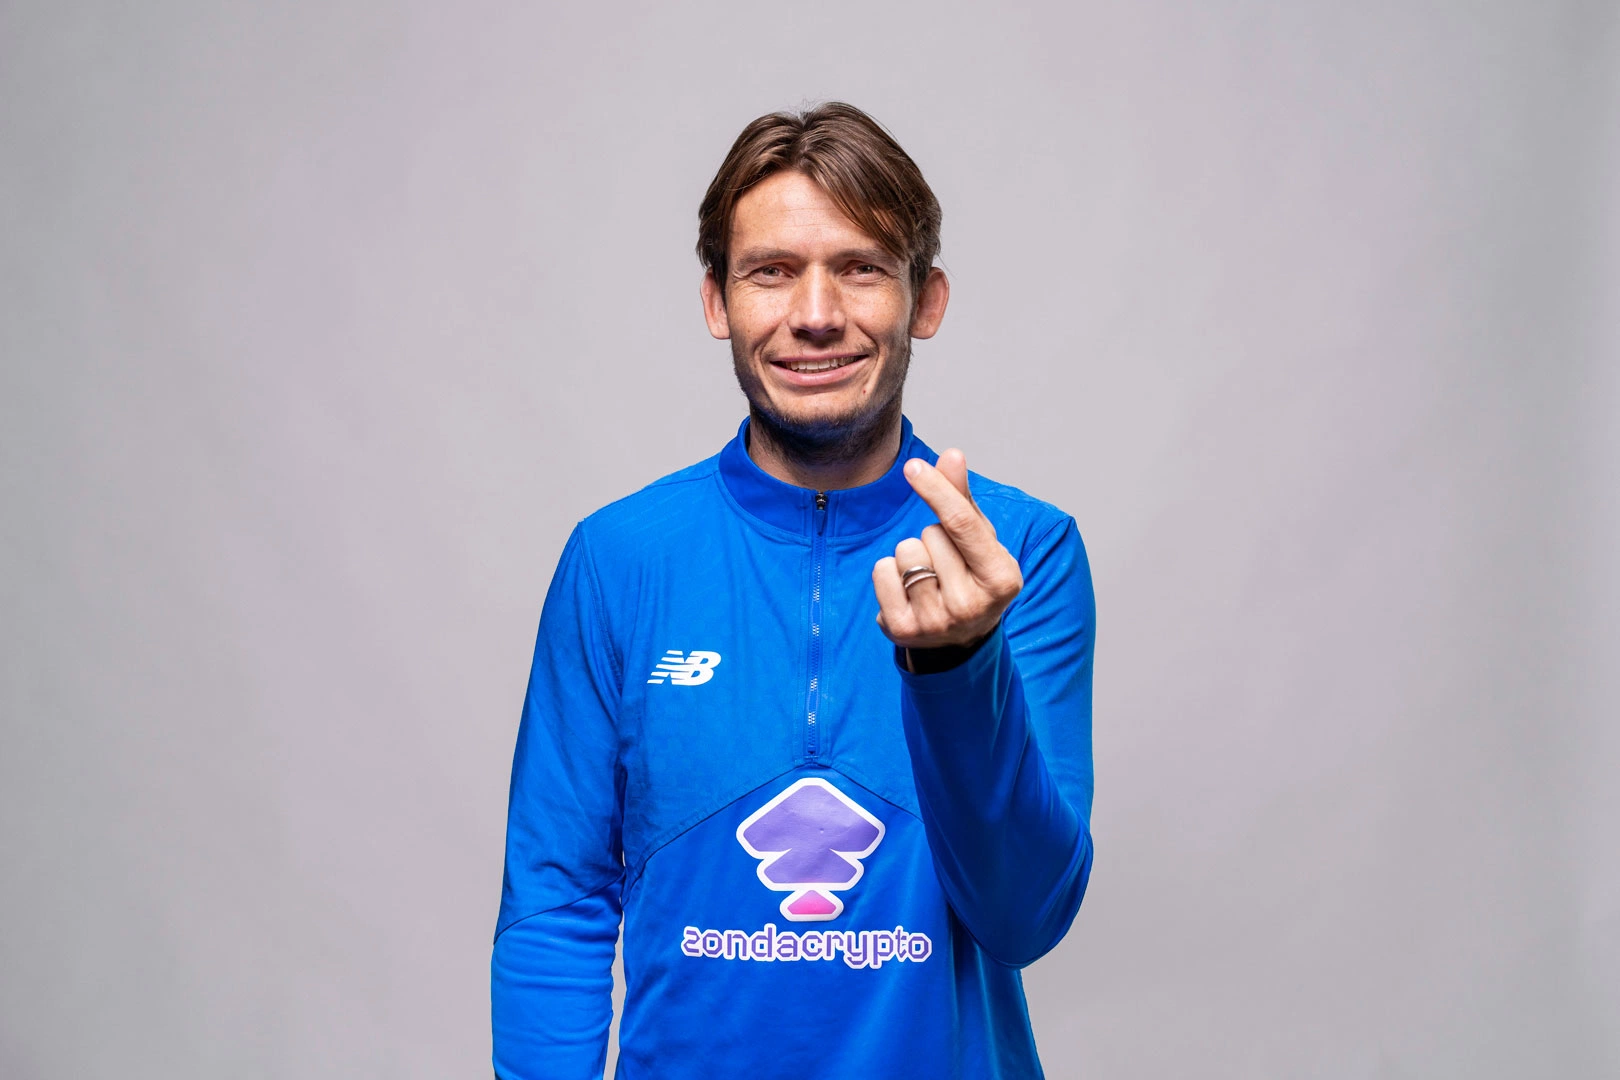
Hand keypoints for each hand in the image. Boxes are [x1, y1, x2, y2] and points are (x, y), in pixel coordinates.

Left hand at [873, 448, 1023, 650]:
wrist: (960, 638)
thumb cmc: (971, 574)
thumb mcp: (978, 537)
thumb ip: (963, 496)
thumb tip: (952, 454)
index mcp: (1001, 579)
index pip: (962, 524)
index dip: (936, 490)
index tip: (913, 466)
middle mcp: (971, 605)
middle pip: (930, 535)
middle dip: (932, 537)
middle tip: (946, 562)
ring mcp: (936, 622)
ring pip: (904, 552)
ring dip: (910, 554)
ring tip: (927, 575)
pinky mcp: (903, 630)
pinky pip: (881, 572)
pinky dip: (888, 571)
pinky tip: (906, 589)